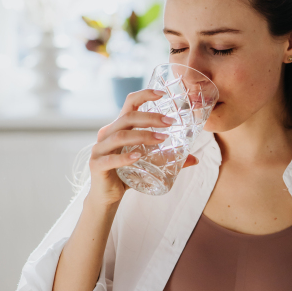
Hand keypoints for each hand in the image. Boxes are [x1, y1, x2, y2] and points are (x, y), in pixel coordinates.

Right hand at [87, 88, 198, 205]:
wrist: (107, 197)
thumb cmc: (126, 174)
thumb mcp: (148, 163)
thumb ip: (168, 159)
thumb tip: (195, 159)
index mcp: (118, 127)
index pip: (129, 104)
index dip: (145, 95)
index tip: (162, 94)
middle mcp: (107, 133)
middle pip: (128, 118)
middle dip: (151, 118)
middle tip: (171, 122)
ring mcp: (99, 149)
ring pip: (120, 136)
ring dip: (142, 135)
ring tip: (162, 139)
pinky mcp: (96, 165)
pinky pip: (110, 158)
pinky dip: (125, 157)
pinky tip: (137, 156)